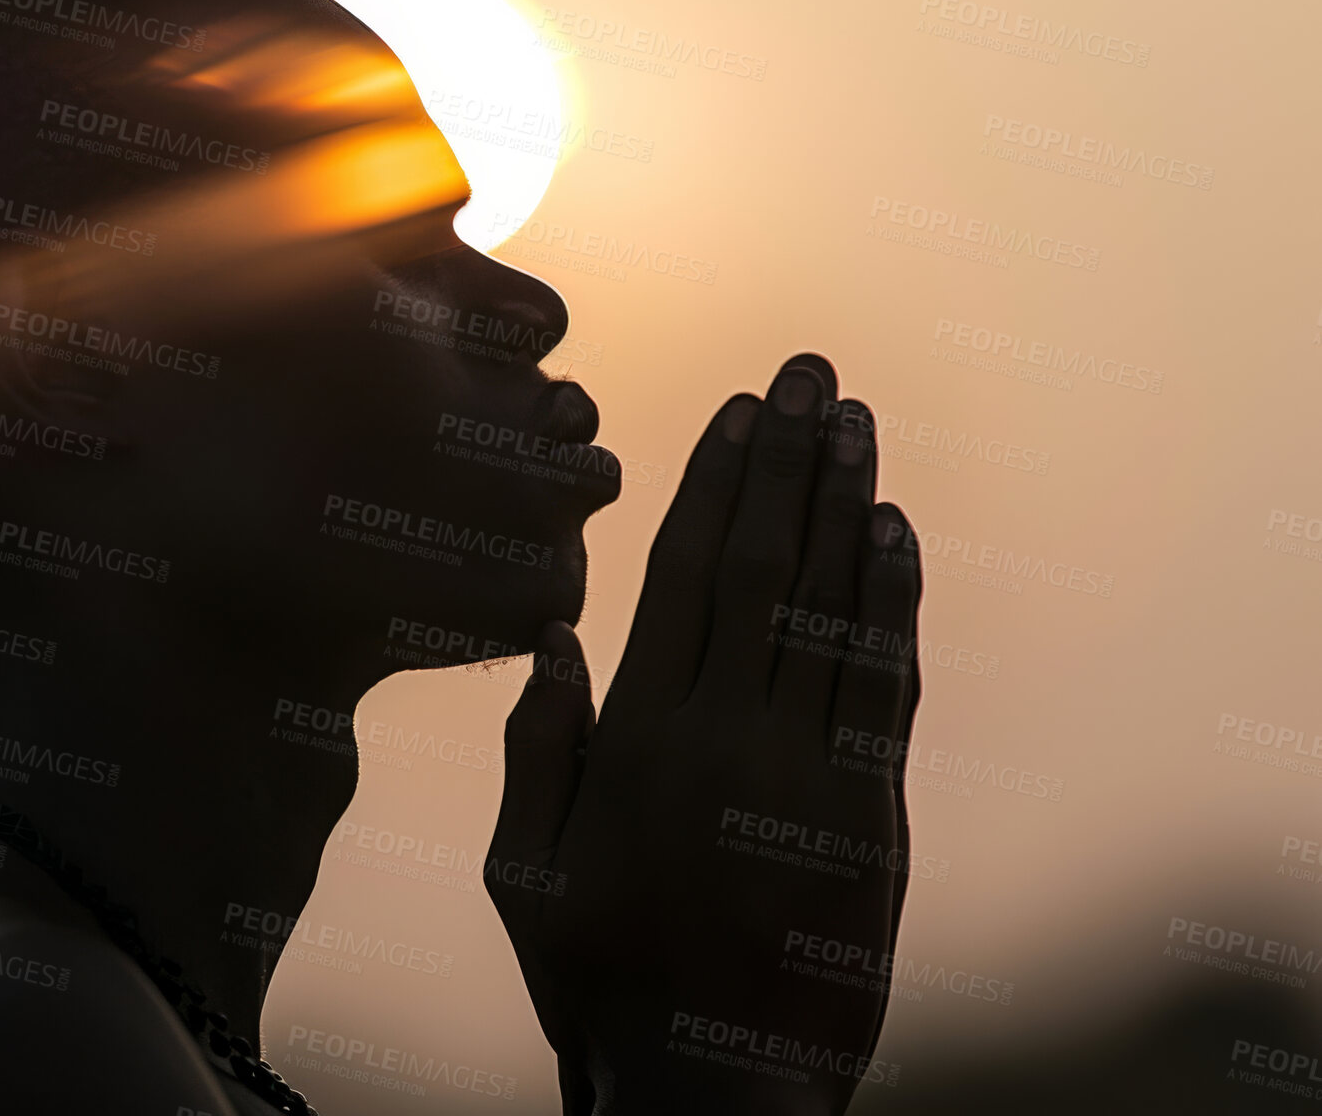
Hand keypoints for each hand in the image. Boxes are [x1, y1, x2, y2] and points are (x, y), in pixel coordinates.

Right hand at [486, 354, 923, 1115]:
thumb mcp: (523, 875)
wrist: (715, 1090)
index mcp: (637, 743)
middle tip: (811, 373)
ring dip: (846, 504)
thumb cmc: (600, 976)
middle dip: (787, 460)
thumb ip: (537, 751)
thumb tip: (560, 634)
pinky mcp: (870, 817)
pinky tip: (894, 533)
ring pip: (831, 610)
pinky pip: (885, 685)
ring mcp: (807, 775)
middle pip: (764, 567)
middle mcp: (726, 739)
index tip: (737, 411)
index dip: (714, 483)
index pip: (683, 577)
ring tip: (857, 421)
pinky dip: (891, 603)